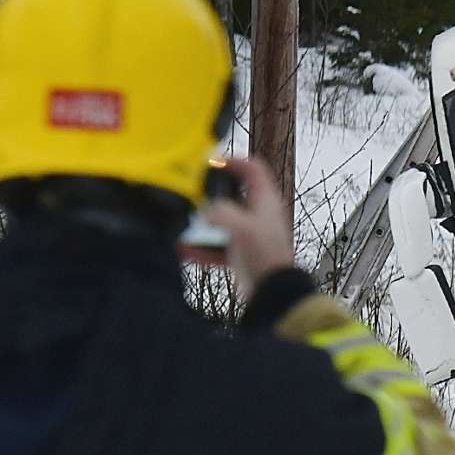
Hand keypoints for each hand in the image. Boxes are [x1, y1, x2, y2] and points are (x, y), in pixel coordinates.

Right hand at [182, 156, 296, 301]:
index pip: (253, 169)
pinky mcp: (242, 254)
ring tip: (182, 223)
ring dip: (202, 223)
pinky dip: (201, 247)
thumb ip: (220, 212)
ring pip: (222, 221)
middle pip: (233, 194)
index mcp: (266, 202)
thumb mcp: (240, 227)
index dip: (234, 161)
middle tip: (191, 192)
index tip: (213, 162)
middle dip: (210, 193)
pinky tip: (184, 249)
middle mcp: (259, 216)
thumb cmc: (265, 259)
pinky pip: (217, 246)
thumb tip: (205, 211)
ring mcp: (250, 235)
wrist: (272, 294)